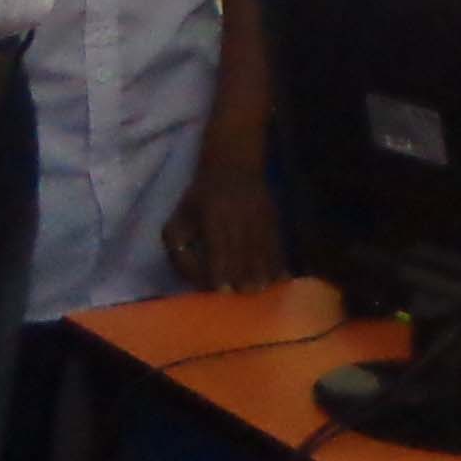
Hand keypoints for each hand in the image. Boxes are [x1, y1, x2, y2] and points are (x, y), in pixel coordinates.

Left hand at [164, 145, 289, 292]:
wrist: (232, 165)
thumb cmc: (200, 199)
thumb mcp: (178, 219)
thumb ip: (179, 251)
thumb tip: (192, 277)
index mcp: (212, 215)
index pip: (217, 248)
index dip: (219, 270)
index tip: (221, 290)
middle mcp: (238, 215)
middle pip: (242, 251)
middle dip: (243, 275)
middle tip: (242, 294)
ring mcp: (259, 215)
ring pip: (262, 249)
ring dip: (263, 272)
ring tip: (260, 290)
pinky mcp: (274, 216)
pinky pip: (278, 243)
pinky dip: (279, 262)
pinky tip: (281, 279)